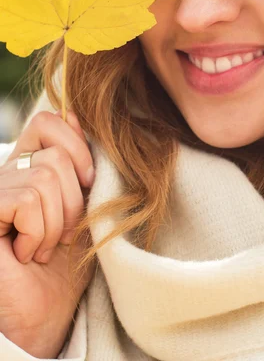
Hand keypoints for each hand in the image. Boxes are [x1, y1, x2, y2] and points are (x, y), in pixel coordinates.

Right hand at [0, 109, 94, 357]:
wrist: (44, 312)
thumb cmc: (66, 263)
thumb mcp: (84, 207)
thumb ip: (81, 165)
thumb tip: (78, 116)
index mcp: (32, 164)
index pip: (49, 120)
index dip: (77, 144)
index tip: (89, 181)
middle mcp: (8, 172)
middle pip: (57, 154)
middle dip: (74, 201)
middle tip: (62, 233)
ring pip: (47, 178)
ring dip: (56, 223)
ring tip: (43, 247)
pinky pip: (27, 200)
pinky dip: (37, 232)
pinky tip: (25, 253)